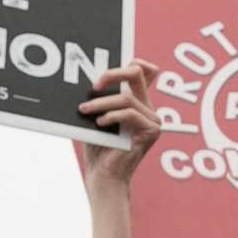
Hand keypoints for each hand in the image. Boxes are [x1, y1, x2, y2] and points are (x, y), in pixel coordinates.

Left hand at [73, 60, 161, 190]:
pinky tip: (99, 123)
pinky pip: (130, 113)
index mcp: (138, 102)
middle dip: (113, 73)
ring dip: (101, 103)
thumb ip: (99, 98)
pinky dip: (111, 116)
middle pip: (138, 72)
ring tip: (85, 110)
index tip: (102, 77)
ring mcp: (153, 119)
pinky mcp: (152, 131)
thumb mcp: (96, 116)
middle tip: (94, 84)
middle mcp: (148, 108)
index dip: (129, 62)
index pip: (145, 70)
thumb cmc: (98, 148)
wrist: (104, 176)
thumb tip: (87, 79)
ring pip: (126, 97)